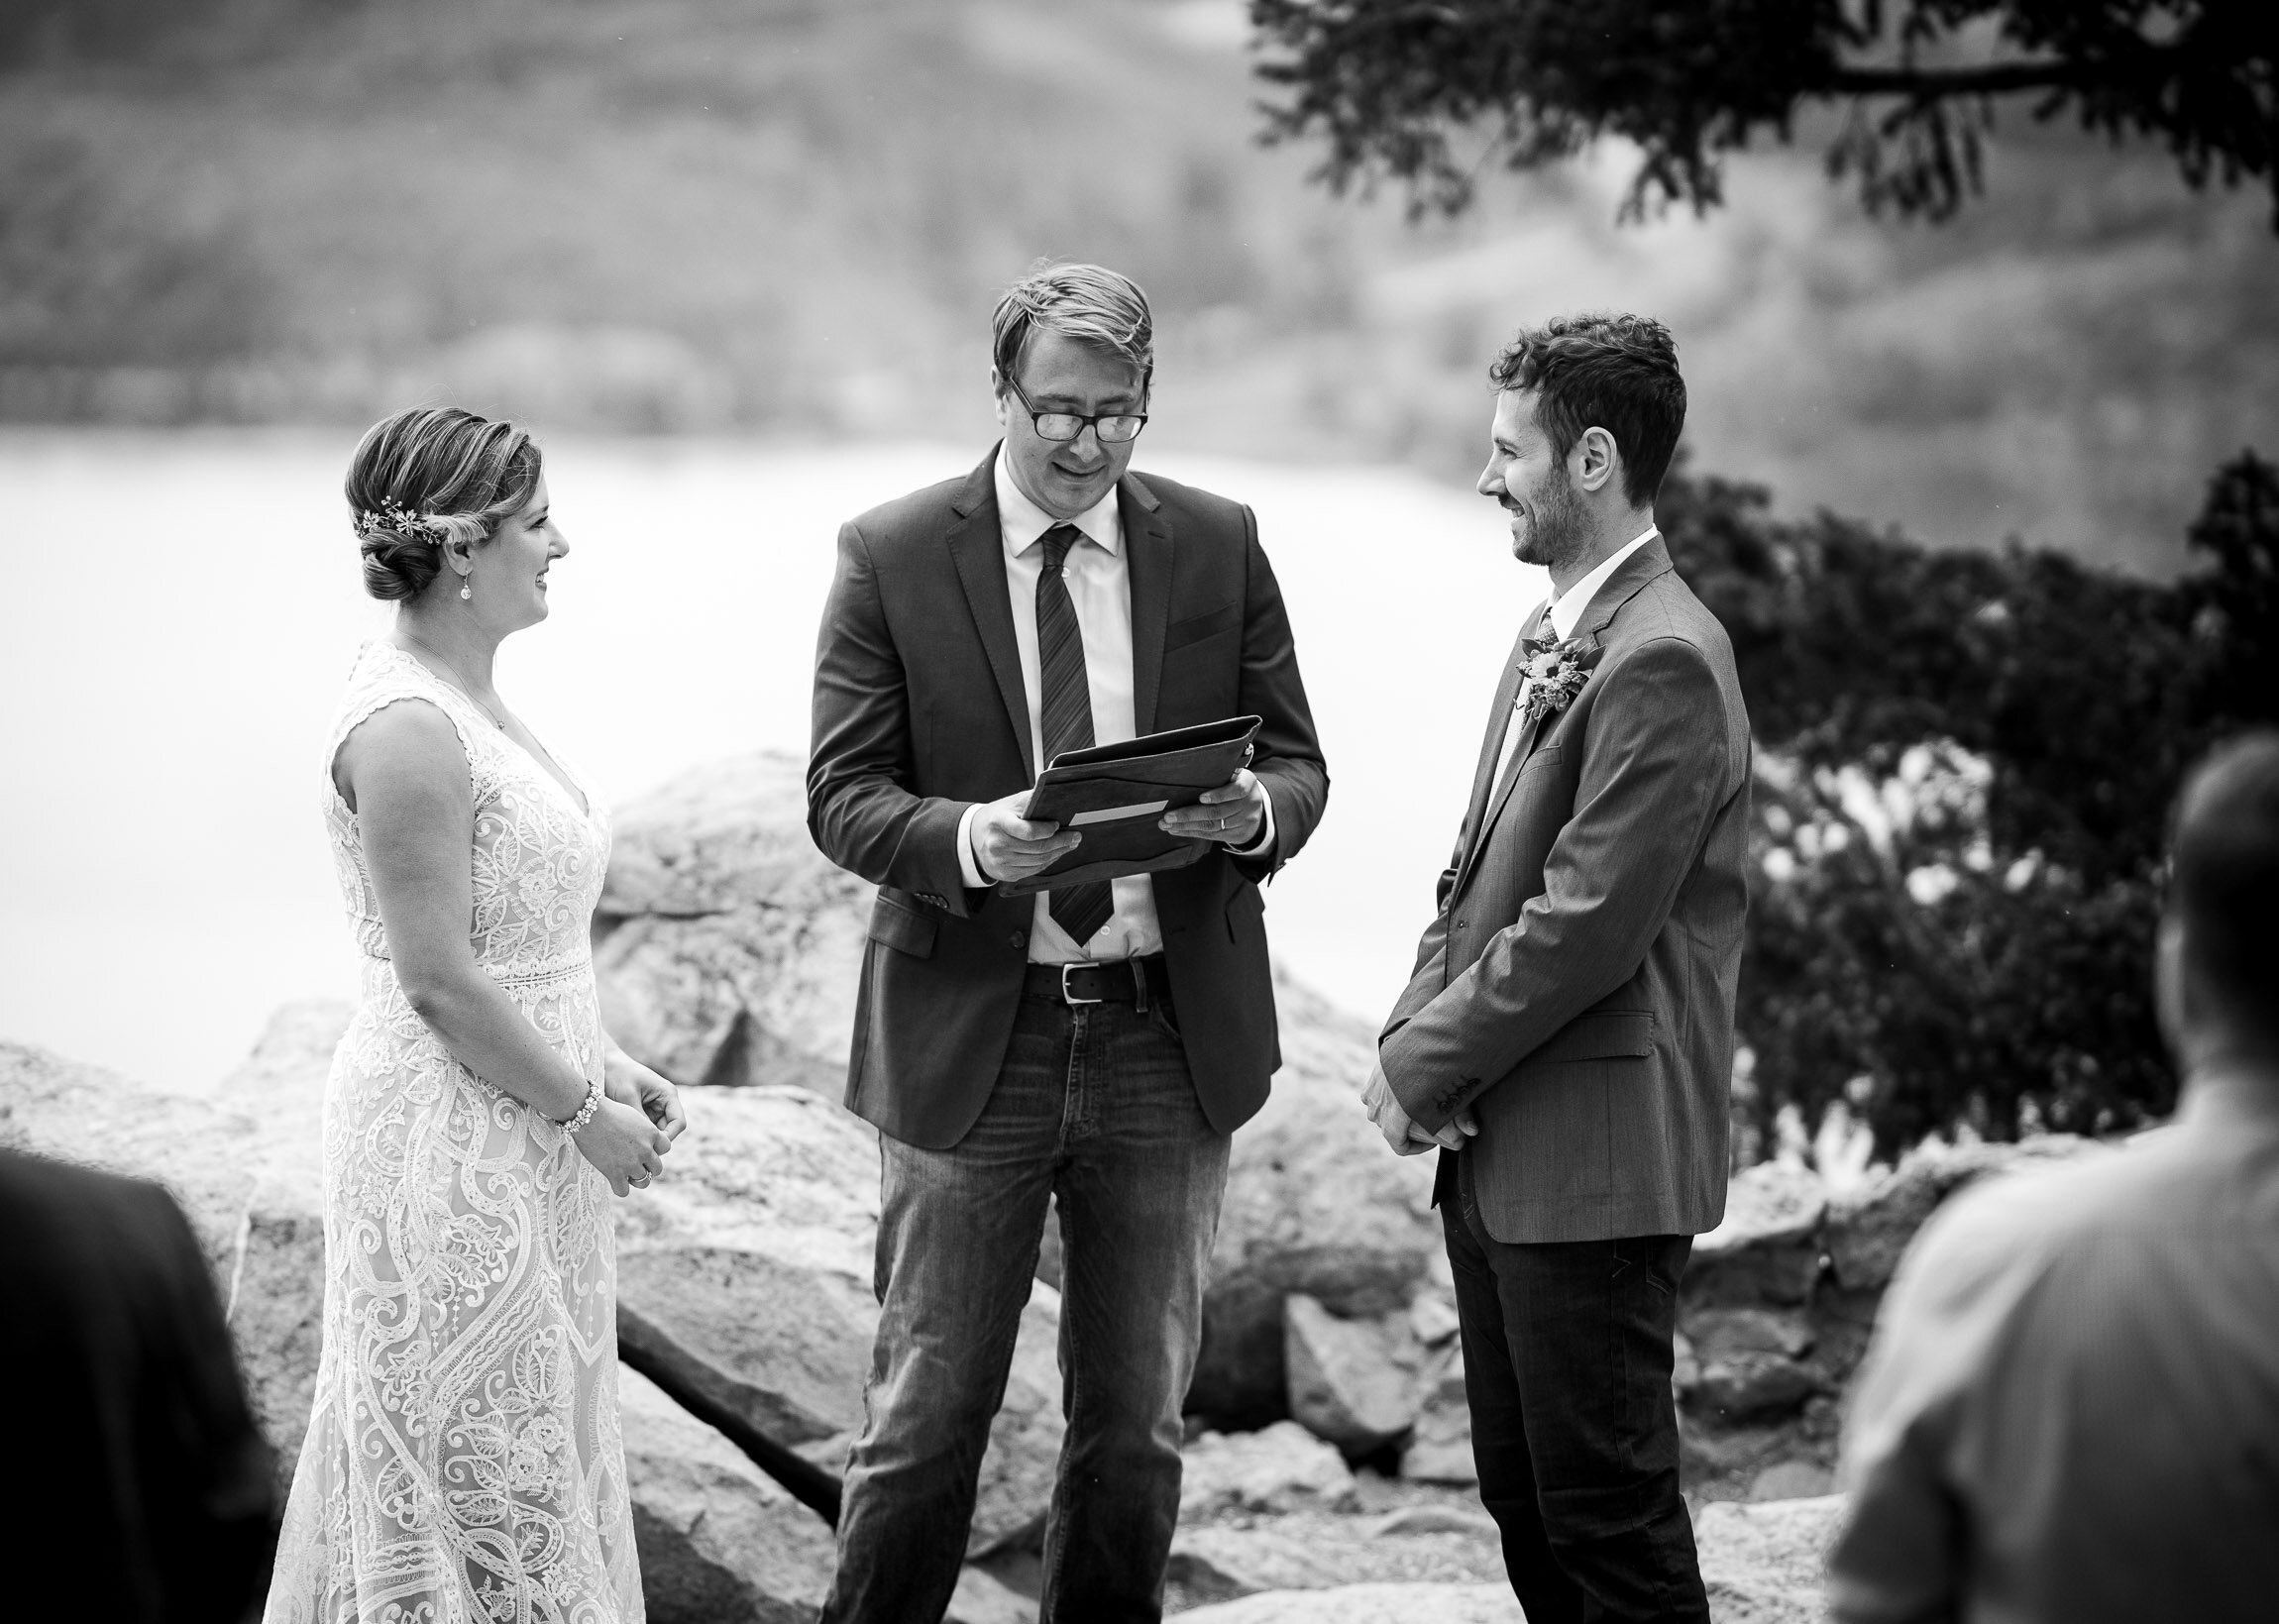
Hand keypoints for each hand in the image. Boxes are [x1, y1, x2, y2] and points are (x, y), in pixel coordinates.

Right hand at [572, 1095, 673, 1197]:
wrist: (588, 1115)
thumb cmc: (607, 1111)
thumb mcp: (633, 1115)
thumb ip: (643, 1130)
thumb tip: (644, 1139)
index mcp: (652, 1133)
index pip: (666, 1148)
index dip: (655, 1149)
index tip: (645, 1148)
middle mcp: (645, 1150)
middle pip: (657, 1168)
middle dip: (647, 1167)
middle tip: (634, 1163)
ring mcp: (631, 1163)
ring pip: (643, 1181)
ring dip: (635, 1179)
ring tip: (625, 1173)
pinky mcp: (614, 1173)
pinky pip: (624, 1191)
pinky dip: (620, 1188)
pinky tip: (614, 1179)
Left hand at [604, 1052, 687, 1144]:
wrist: (604, 1063)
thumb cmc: (617, 1075)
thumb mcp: (627, 1098)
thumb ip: (639, 1119)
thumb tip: (646, 1142)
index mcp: (668, 1094)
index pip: (678, 1123)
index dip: (668, 1137)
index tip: (651, 1147)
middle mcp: (665, 1101)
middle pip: (669, 1129)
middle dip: (655, 1139)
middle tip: (637, 1148)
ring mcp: (655, 1106)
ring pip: (657, 1131)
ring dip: (646, 1136)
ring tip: (628, 1140)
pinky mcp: (644, 1110)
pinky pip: (646, 1127)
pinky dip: (638, 1133)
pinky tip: (625, 1134)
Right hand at [971, 790, 1081, 883]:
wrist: (973, 838)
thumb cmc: (997, 817)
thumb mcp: (1010, 803)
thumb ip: (1032, 800)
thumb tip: (1058, 794)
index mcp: (998, 822)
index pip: (1028, 831)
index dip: (1047, 831)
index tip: (1059, 824)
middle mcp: (997, 844)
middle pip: (1037, 849)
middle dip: (1061, 842)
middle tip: (1075, 836)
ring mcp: (1000, 862)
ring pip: (1038, 861)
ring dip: (1058, 853)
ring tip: (1069, 844)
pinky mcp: (1004, 874)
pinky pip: (1033, 870)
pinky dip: (1048, 862)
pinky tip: (1056, 853)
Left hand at [1159, 769, 1265, 848]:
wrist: (1255, 805)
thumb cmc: (1234, 784)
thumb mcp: (1232, 775)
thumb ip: (1217, 777)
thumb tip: (1184, 781)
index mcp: (1248, 782)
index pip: (1237, 789)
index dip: (1219, 795)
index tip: (1201, 798)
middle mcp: (1250, 802)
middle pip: (1217, 811)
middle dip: (1189, 814)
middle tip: (1169, 816)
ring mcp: (1246, 820)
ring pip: (1212, 825)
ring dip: (1187, 826)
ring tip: (1168, 824)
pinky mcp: (1240, 834)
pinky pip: (1213, 835)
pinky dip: (1193, 832)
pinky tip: (1178, 830)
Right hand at [1362, 1061, 1477, 1155]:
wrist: (1423, 1034)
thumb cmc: (1439, 1064)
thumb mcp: (1454, 1090)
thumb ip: (1463, 1114)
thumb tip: (1474, 1133)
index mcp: (1399, 1108)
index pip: (1396, 1140)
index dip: (1411, 1147)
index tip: (1430, 1143)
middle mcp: (1382, 1100)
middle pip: (1386, 1128)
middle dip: (1404, 1131)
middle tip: (1426, 1125)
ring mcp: (1374, 1087)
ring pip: (1376, 1112)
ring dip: (1390, 1116)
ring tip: (1412, 1111)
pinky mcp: (1373, 1075)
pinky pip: (1371, 1096)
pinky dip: (1381, 1100)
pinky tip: (1398, 1096)